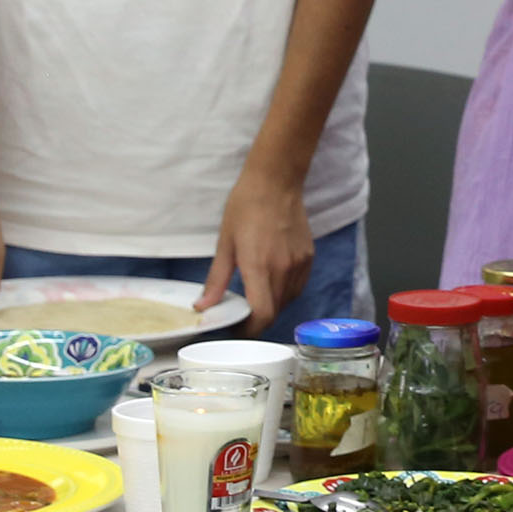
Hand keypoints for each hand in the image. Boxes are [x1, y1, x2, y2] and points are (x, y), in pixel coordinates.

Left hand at [204, 171, 317, 333]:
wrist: (276, 181)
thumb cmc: (246, 207)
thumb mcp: (224, 244)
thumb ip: (216, 280)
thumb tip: (203, 306)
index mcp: (259, 265)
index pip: (262, 314)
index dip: (250, 330)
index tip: (237, 330)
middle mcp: (283, 268)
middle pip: (274, 312)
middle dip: (257, 320)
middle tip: (241, 316)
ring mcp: (299, 263)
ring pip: (287, 301)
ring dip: (271, 307)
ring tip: (256, 297)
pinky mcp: (308, 257)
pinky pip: (298, 286)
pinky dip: (285, 293)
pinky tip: (272, 282)